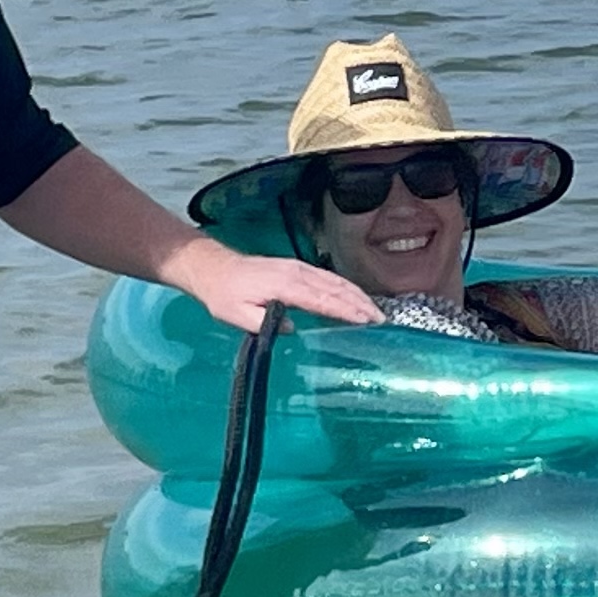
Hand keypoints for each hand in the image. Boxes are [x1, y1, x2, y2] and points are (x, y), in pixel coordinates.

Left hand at [188, 248, 379, 330]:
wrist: (215, 268)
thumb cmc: (224, 295)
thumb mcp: (235, 314)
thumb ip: (262, 323)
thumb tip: (292, 329)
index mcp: (284, 285)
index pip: (322, 299)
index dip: (346, 310)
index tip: (366, 321)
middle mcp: (296, 273)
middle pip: (336, 288)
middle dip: (361, 304)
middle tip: (382, 321)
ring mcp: (299, 268)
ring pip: (336, 281)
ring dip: (357, 295)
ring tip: (375, 312)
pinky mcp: (297, 267)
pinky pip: (328, 277)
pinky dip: (346, 288)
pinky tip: (355, 297)